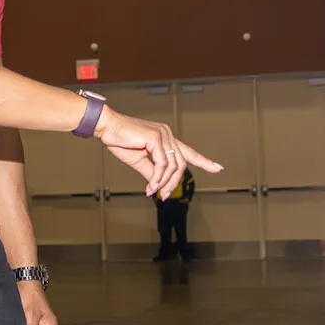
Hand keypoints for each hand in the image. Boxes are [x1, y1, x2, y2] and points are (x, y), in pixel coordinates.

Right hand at [94, 108, 220, 197]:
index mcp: (166, 139)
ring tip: (154, 191)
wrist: (107, 128)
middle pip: (181, 164)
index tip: (218, 168)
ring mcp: (163, 134)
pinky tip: (151, 185)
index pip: (188, 151)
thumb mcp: (139, 161)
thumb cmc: (120, 141)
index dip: (204, 161)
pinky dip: (157, 177)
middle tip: (165, 196)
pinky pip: (162, 163)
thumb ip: (152, 172)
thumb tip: (159, 186)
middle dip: (174, 183)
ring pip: (173, 165)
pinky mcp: (156, 137)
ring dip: (165, 182)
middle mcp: (168, 135)